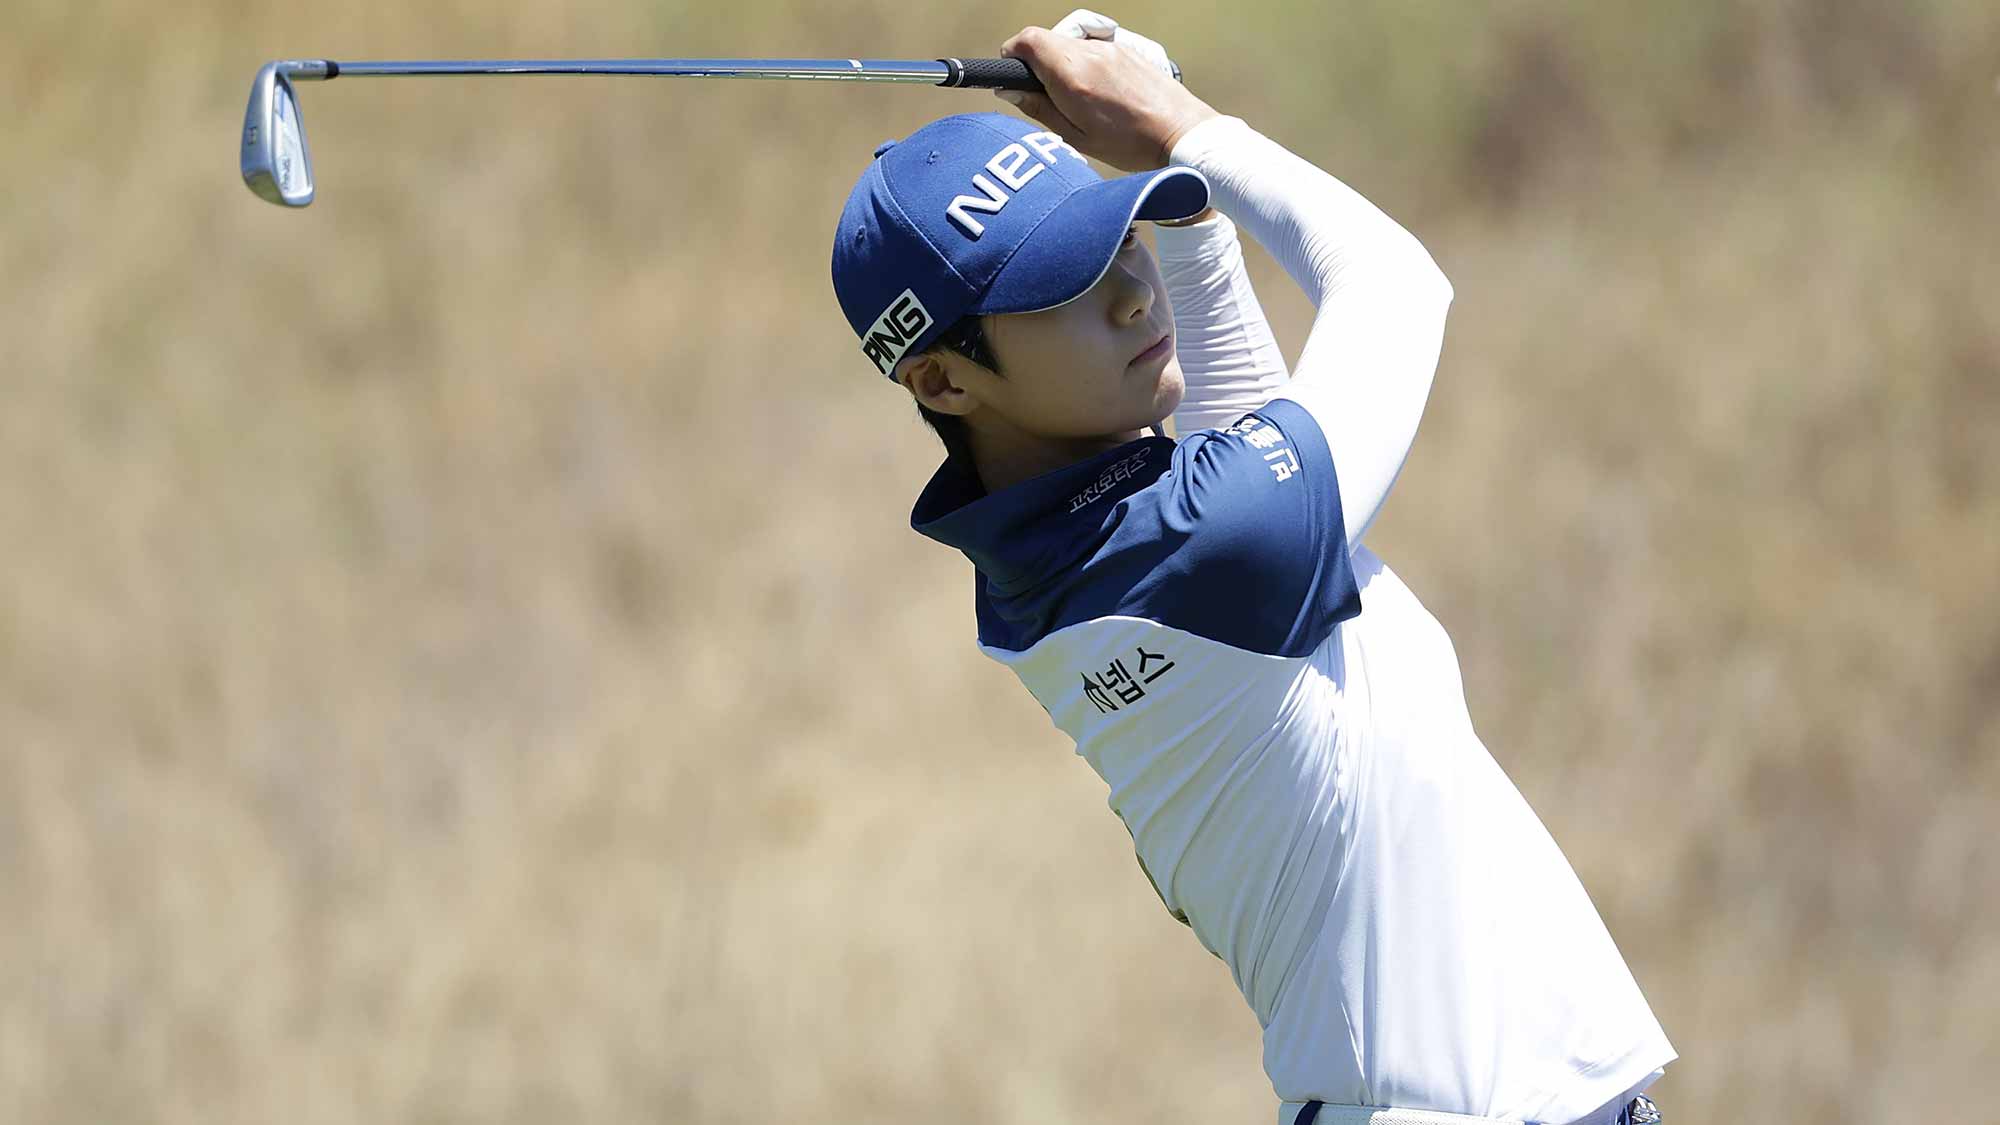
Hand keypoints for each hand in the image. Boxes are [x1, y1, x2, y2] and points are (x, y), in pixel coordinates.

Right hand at [994, 23, 1219, 172]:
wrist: (1181, 134)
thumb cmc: (1131, 145)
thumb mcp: (1076, 138)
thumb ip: (1040, 109)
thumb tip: (1010, 90)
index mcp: (1073, 76)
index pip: (1028, 40)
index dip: (1014, 55)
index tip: (1016, 77)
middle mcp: (1090, 53)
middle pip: (1047, 39)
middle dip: (1037, 63)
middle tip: (1048, 96)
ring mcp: (1110, 47)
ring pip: (1069, 42)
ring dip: (1062, 64)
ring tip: (1078, 98)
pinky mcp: (1126, 48)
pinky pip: (1092, 46)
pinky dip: (1084, 62)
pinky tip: (1098, 90)